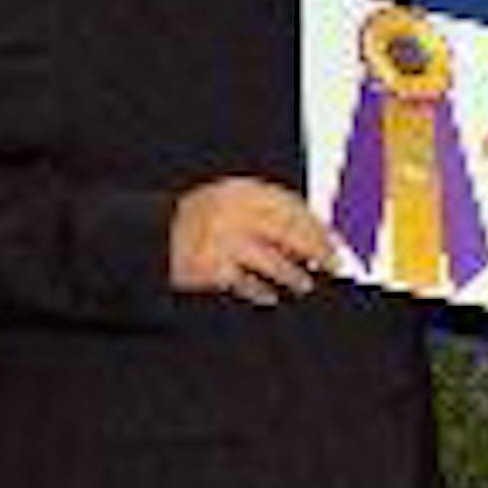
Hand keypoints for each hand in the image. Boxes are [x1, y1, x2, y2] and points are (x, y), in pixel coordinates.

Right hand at [169, 178, 333, 305]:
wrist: (154, 238)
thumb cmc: (204, 222)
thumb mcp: (235, 204)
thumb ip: (270, 214)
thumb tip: (318, 236)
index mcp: (241, 192)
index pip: (292, 206)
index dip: (317, 226)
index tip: (333, 240)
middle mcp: (233, 212)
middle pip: (289, 231)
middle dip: (316, 250)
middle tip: (333, 264)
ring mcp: (222, 241)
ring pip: (272, 261)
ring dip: (293, 276)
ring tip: (304, 284)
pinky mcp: (212, 269)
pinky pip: (246, 283)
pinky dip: (260, 291)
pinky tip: (269, 296)